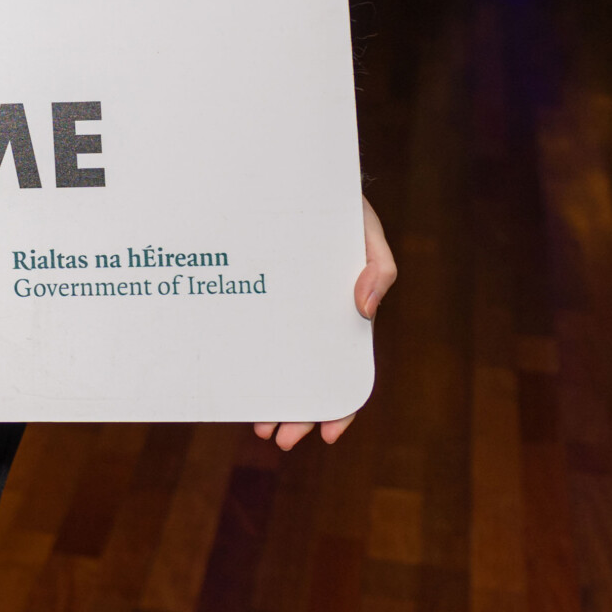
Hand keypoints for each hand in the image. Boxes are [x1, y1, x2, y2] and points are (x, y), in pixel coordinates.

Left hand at [255, 194, 396, 451]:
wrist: (294, 173)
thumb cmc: (337, 207)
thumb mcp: (365, 233)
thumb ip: (378, 268)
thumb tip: (365, 310)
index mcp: (338, 312)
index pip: (343, 368)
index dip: (341, 404)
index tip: (329, 433)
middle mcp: (305, 318)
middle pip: (305, 377)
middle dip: (296, 412)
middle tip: (277, 438)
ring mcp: (275, 307)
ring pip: (273, 362)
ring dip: (267, 396)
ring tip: (256, 424)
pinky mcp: (248, 291)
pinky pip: (244, 332)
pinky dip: (241, 359)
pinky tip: (233, 378)